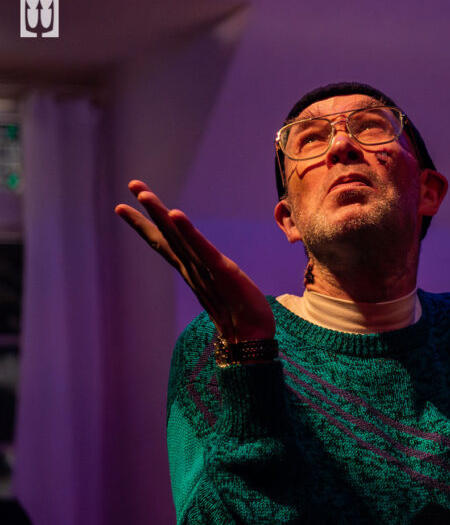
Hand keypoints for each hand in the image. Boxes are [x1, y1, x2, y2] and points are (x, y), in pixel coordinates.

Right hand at [114, 180, 274, 340]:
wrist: (252, 339)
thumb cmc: (239, 317)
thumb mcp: (221, 291)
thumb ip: (209, 278)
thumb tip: (204, 271)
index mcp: (191, 271)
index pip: (164, 243)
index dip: (144, 225)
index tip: (122, 206)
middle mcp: (192, 269)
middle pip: (166, 235)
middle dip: (148, 211)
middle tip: (133, 185)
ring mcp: (204, 271)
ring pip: (178, 239)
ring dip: (161, 215)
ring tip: (145, 194)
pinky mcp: (222, 272)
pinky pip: (202, 249)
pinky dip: (188, 232)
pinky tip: (176, 215)